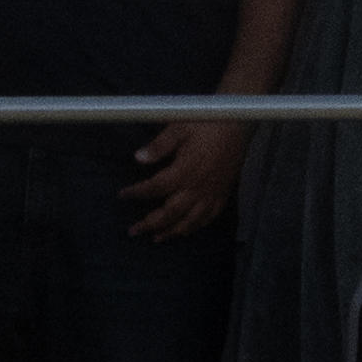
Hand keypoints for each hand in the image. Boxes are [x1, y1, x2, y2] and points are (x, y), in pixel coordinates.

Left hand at [122, 117, 249, 239]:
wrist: (239, 122)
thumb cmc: (207, 122)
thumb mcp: (180, 127)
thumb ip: (159, 146)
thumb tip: (137, 158)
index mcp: (184, 171)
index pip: (155, 188)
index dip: (137, 193)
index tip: (122, 195)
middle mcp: (197, 188)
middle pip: (170, 213)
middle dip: (150, 224)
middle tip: (134, 231)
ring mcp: (212, 193)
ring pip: (190, 221)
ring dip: (172, 232)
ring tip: (157, 239)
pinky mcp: (223, 193)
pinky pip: (209, 217)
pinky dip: (196, 226)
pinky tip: (187, 229)